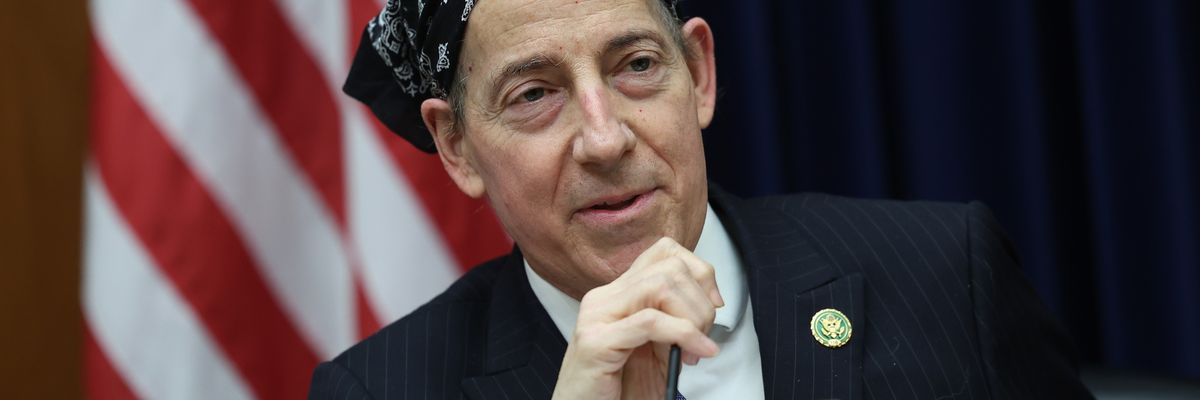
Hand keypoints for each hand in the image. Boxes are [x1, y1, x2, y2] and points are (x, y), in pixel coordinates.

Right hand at [552, 237, 724, 399]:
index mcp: (617, 293)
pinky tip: (694, 353)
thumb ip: (674, 319)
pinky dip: (684, 334)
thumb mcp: (656, 346)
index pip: (664, 251)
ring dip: (693, 318)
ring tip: (695, 348)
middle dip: (701, 302)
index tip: (714, 303)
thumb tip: (711, 300)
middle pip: (669, 267)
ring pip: (660, 286)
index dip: (700, 272)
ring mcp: (596, 316)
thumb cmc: (619, 388)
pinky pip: (650, 322)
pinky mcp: (596, 341)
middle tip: (703, 336)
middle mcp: (603, 298)